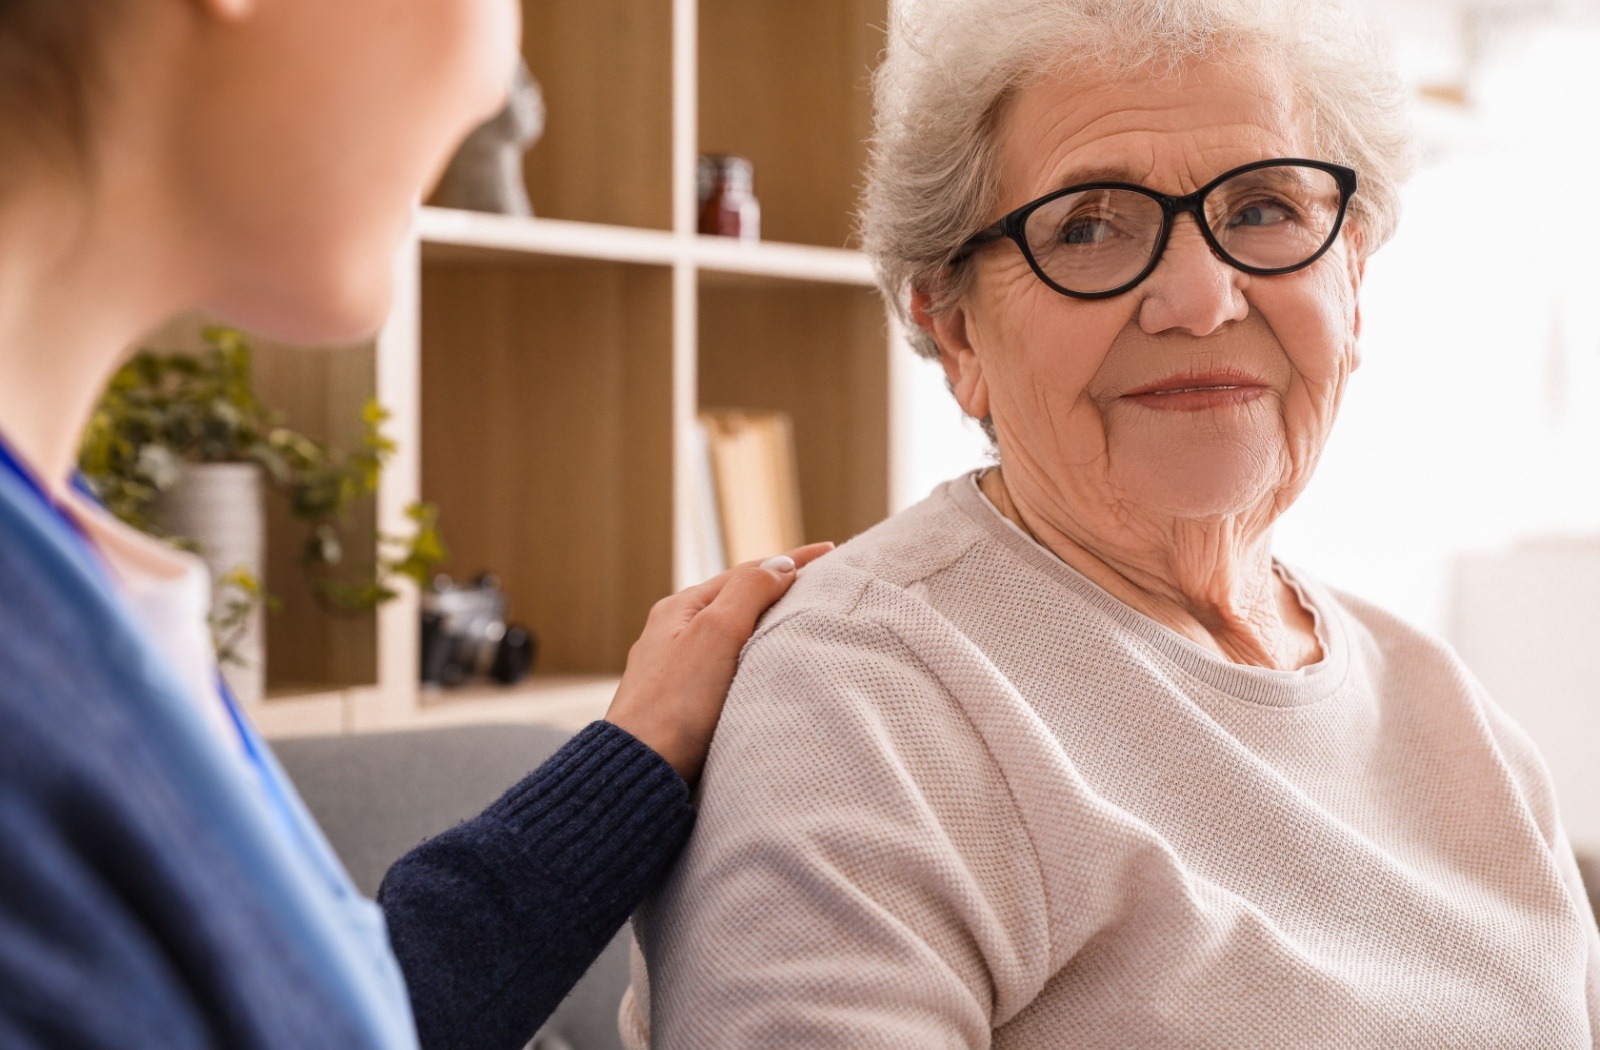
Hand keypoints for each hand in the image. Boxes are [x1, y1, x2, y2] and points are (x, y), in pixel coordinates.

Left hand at [605, 542, 834, 784]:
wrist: (640, 770)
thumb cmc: (675, 702)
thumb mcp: (716, 633)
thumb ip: (748, 593)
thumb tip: (779, 566)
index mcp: (679, 610)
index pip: (745, 573)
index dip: (789, 561)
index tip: (830, 552)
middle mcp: (674, 634)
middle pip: (736, 600)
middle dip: (777, 588)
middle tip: (819, 581)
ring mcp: (677, 670)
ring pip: (732, 635)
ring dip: (766, 624)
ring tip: (799, 620)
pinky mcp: (684, 705)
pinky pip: (728, 666)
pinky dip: (754, 656)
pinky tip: (766, 667)